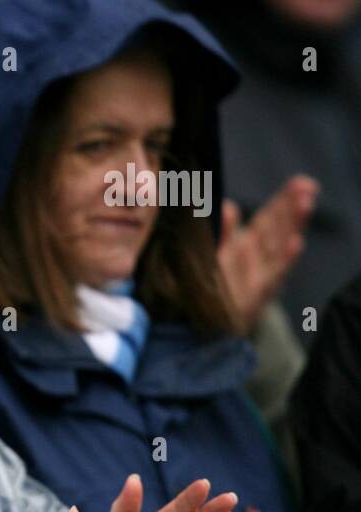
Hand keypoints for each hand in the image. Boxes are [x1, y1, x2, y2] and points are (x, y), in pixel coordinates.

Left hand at [217, 175, 315, 333]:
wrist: (204, 328)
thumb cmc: (211, 289)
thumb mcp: (212, 257)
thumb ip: (221, 232)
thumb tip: (228, 205)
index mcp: (249, 246)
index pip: (271, 218)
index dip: (284, 200)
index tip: (301, 182)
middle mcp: (259, 259)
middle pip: (280, 229)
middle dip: (293, 208)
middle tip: (306, 188)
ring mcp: (261, 276)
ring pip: (281, 247)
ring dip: (293, 225)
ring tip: (305, 203)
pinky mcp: (257, 295)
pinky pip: (272, 275)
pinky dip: (285, 259)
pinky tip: (295, 243)